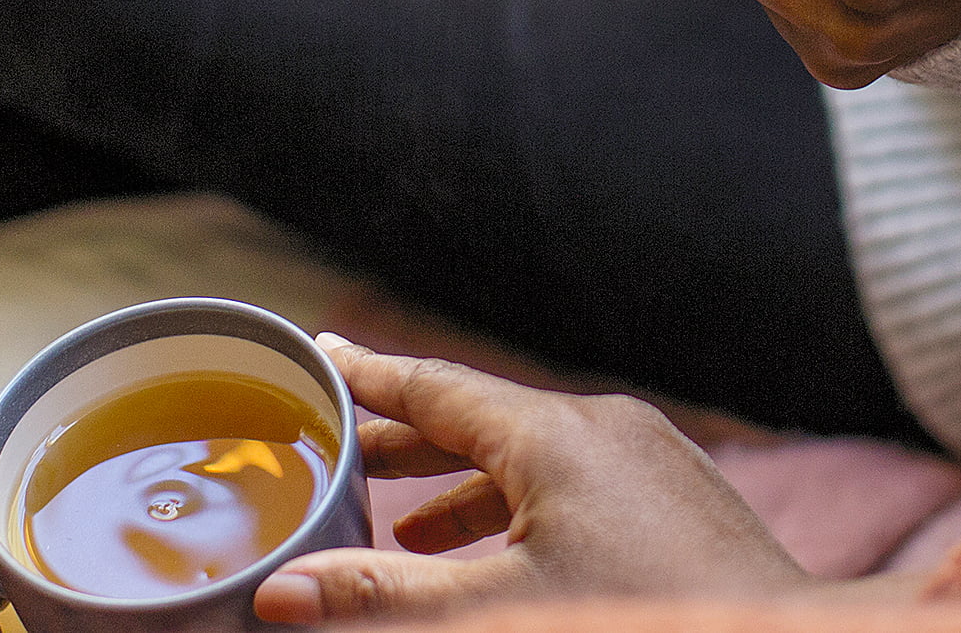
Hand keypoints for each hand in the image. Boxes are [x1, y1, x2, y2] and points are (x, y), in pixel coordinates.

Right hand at [254, 338, 804, 623]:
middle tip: (336, 450)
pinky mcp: (681, 498)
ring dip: (463, 489)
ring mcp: (653, 458)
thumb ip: (387, 595)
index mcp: (557, 435)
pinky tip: (503, 555)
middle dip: (406, 442)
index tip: (319, 354)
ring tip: (404, 527)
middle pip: (481, 419)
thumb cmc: (644, 623)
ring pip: (532, 457)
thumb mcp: (499, 614)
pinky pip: (580, 482)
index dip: (369, 377)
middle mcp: (607, 427)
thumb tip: (279, 594)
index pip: (436, 387)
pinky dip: (522, 507)